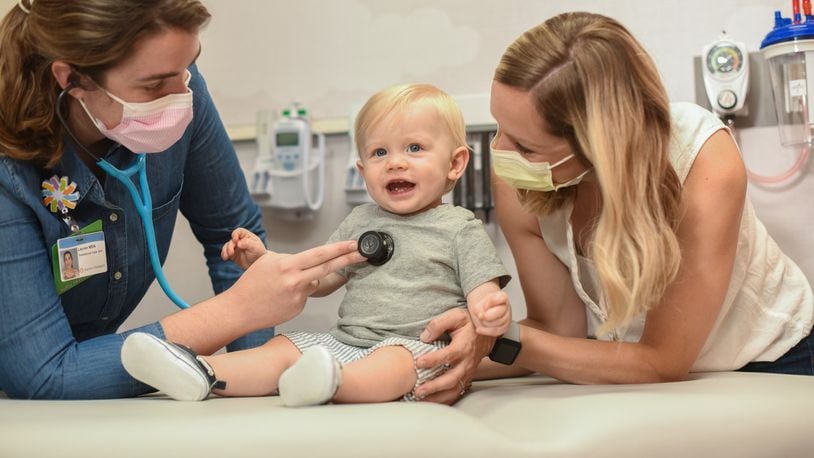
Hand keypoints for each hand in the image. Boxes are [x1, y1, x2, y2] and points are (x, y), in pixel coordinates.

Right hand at [221, 228, 267, 269]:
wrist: (258, 265)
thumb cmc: (259, 254)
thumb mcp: (256, 248)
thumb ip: (248, 243)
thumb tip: (238, 243)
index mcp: (247, 236)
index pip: (238, 231)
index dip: (235, 234)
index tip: (235, 240)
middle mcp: (240, 241)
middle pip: (231, 240)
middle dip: (230, 246)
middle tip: (231, 253)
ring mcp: (236, 247)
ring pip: (227, 246)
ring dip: (225, 250)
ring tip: (226, 257)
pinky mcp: (233, 255)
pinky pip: (226, 253)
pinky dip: (224, 254)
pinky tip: (225, 258)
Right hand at [224, 240, 366, 328]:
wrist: (239, 309)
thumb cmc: (251, 284)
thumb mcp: (269, 262)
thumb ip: (292, 262)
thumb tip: (310, 265)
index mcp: (288, 265)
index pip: (320, 254)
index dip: (339, 249)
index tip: (354, 244)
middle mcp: (296, 280)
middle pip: (328, 267)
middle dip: (348, 259)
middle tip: (364, 253)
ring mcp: (299, 296)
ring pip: (314, 281)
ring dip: (308, 279)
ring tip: (282, 285)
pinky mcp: (298, 308)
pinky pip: (305, 296)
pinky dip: (296, 294)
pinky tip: (279, 299)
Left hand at [413, 308, 494, 404]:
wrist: (486, 333)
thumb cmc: (470, 324)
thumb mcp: (455, 316)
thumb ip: (439, 324)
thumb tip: (424, 336)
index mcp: (463, 347)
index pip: (448, 355)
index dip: (433, 360)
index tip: (418, 362)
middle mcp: (466, 362)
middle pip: (451, 378)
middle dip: (434, 386)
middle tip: (418, 390)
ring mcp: (467, 372)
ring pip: (454, 389)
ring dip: (438, 396)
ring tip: (422, 399)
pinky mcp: (466, 377)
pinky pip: (456, 391)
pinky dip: (444, 399)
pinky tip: (431, 401)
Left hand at [470, 291, 511, 336]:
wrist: (483, 312)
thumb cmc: (481, 306)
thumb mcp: (478, 304)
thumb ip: (480, 308)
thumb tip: (481, 316)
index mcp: (502, 297)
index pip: (502, 297)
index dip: (493, 301)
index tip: (485, 305)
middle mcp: (507, 307)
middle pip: (500, 311)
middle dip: (488, 316)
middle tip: (480, 316)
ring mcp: (507, 317)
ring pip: (497, 323)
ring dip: (486, 323)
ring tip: (480, 321)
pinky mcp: (505, 327)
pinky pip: (497, 331)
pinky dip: (487, 331)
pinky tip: (479, 329)